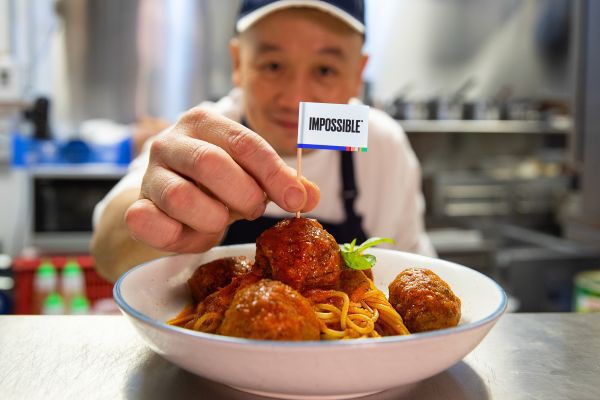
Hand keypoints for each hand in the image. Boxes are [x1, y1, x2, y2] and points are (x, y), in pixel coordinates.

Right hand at [124, 107, 319, 252]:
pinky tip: (190, 233)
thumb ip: (281, 184)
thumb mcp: (252, 178)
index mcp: (205, 122)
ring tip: (220, 219)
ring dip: (212, 218)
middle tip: (254, 210)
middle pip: (211, 164)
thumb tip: (311, 196)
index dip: (274, 173)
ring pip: (181, 197)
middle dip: (243, 195)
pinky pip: (148, 222)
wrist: (170, 203)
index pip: (245, 143)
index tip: (297, 200)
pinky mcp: (135, 206)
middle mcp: (171, 142)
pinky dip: (175, 235)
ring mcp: (149, 174)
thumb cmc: (217, 185)